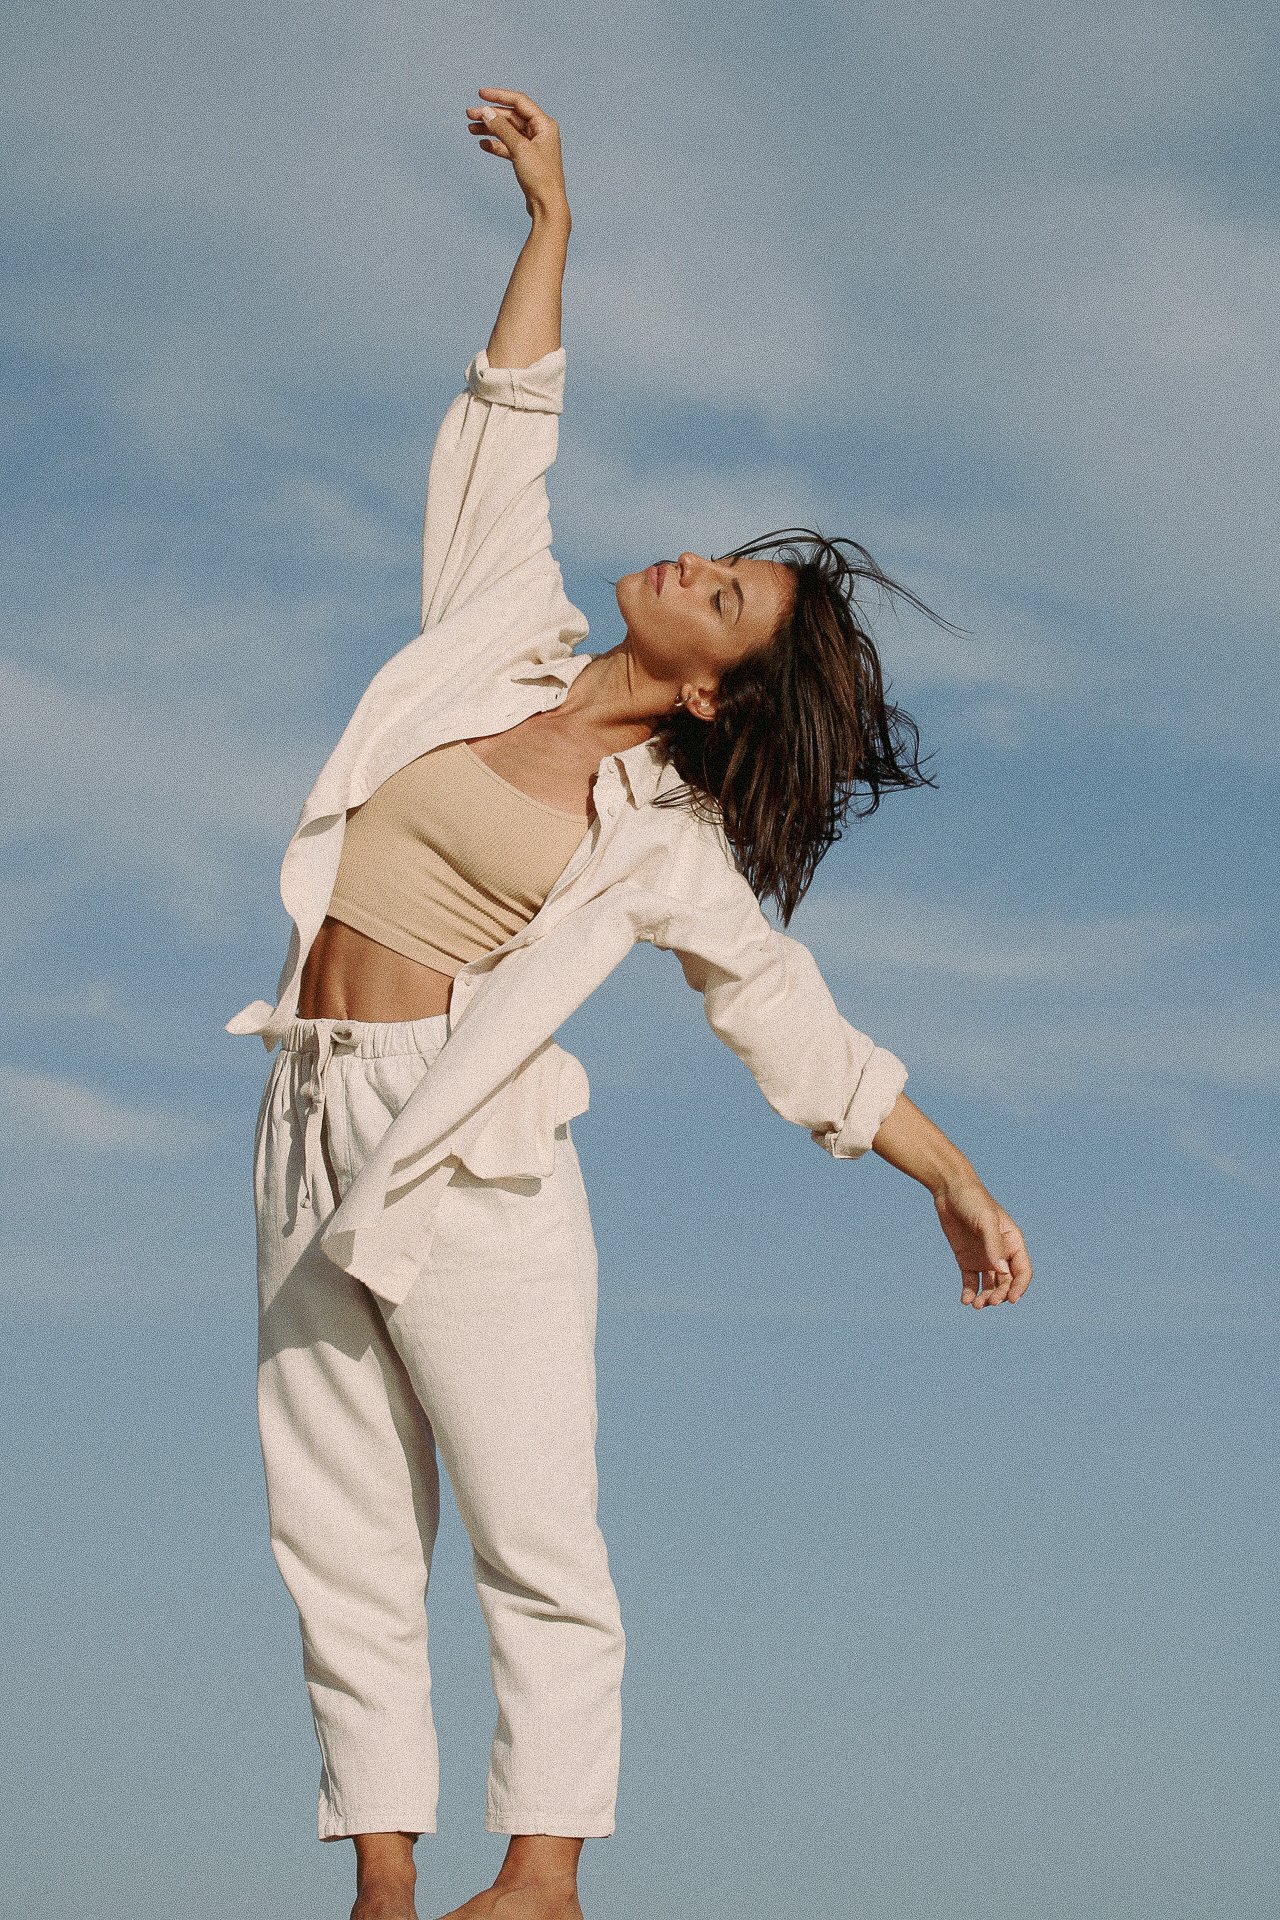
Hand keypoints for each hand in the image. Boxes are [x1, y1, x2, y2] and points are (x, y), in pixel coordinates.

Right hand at [466, 87, 567, 223]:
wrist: (546, 206)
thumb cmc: (539, 177)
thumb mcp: (519, 148)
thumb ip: (501, 128)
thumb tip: (486, 112)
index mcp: (544, 124)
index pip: (519, 101)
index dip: (499, 96)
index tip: (480, 94)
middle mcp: (540, 132)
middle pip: (511, 117)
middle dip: (490, 115)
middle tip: (469, 115)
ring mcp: (533, 146)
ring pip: (508, 132)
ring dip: (490, 129)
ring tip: (471, 130)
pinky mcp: (527, 160)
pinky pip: (508, 147)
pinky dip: (496, 145)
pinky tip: (483, 145)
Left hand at [933, 1176, 1031, 1309]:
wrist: (949, 1189)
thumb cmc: (973, 1200)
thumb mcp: (985, 1221)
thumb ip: (993, 1245)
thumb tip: (1002, 1271)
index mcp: (1013, 1242)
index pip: (1023, 1271)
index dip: (1020, 1287)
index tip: (1011, 1299)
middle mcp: (1001, 1253)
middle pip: (1007, 1282)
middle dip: (1001, 1295)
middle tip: (989, 1302)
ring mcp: (984, 1257)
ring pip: (990, 1285)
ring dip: (986, 1297)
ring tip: (976, 1305)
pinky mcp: (966, 1259)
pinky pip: (971, 1282)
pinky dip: (970, 1293)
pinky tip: (965, 1300)